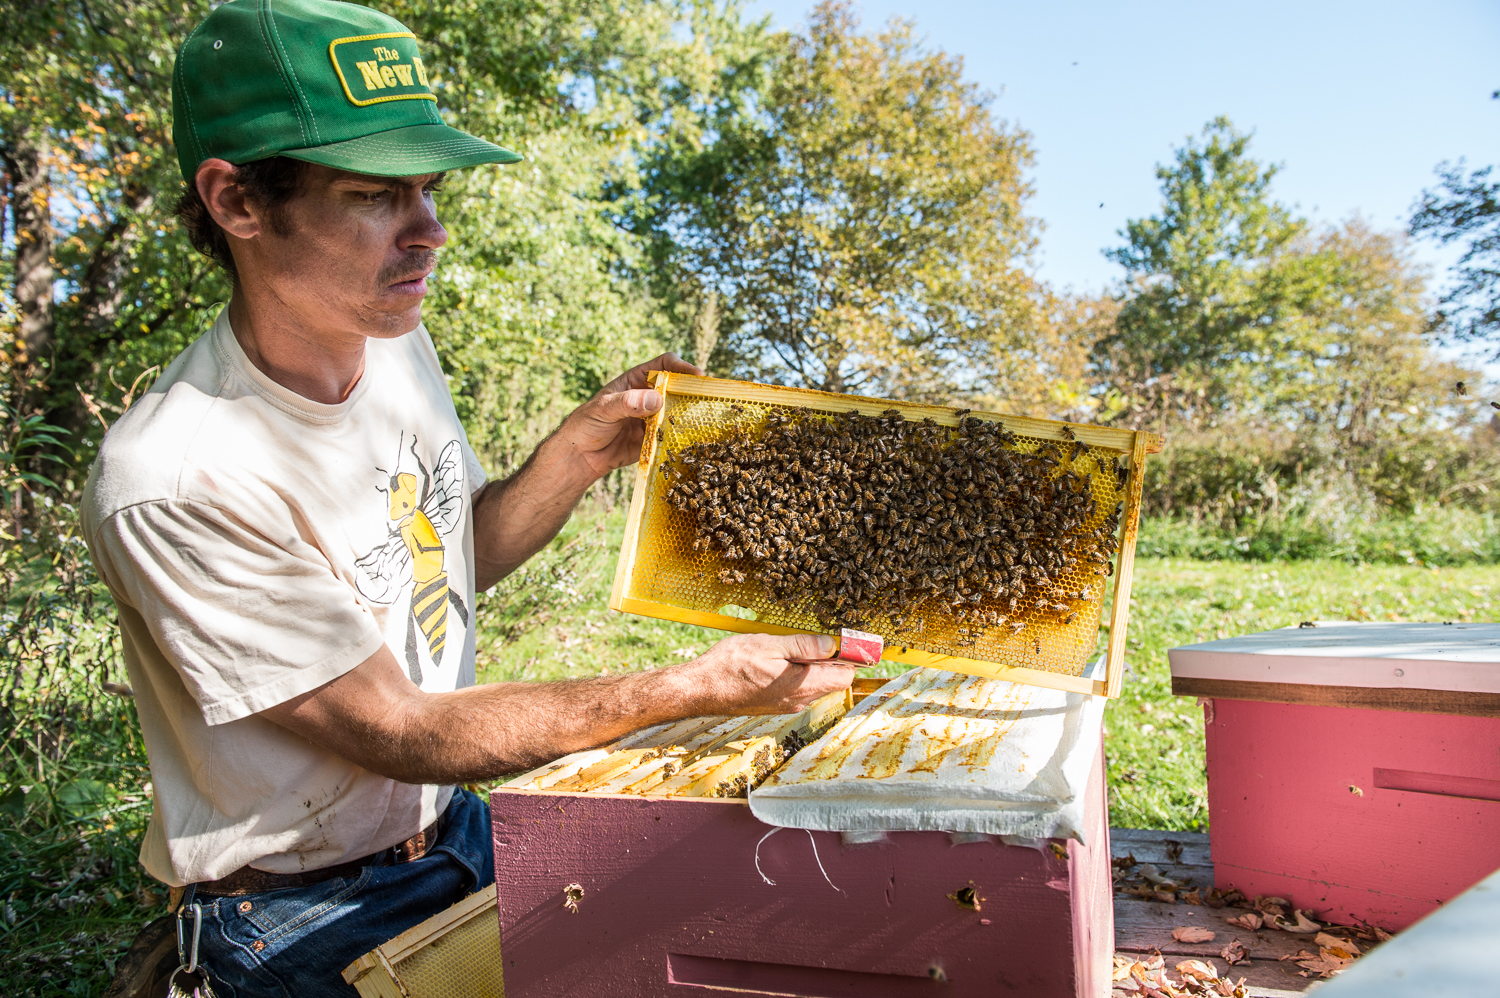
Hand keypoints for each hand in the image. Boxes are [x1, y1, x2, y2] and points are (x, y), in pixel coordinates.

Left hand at [556, 352, 702, 479]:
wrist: (580, 457)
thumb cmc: (586, 424)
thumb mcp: (603, 409)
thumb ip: (627, 403)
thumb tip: (656, 400)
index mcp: (636, 381)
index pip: (664, 365)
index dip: (682, 367)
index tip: (697, 375)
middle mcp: (648, 397)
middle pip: (677, 389)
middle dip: (692, 392)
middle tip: (707, 399)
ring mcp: (654, 419)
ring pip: (679, 413)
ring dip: (691, 416)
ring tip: (705, 421)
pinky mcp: (655, 440)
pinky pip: (673, 437)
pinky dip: (683, 438)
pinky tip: (692, 441)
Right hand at [677, 632, 855, 714]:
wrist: (700, 689)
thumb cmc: (729, 666)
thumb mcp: (768, 645)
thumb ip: (803, 645)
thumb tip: (833, 645)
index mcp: (801, 685)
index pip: (845, 676)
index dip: (850, 657)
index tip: (847, 640)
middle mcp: (798, 700)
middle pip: (833, 681)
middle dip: (832, 659)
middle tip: (819, 637)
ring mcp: (787, 704)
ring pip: (816, 684)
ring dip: (814, 665)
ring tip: (793, 646)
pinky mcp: (776, 704)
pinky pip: (800, 688)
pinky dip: (800, 673)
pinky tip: (781, 659)